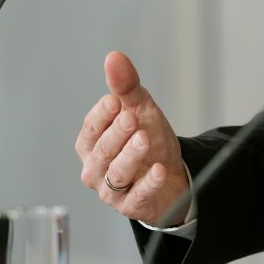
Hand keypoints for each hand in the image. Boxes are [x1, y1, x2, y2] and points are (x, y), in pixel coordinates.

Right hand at [75, 52, 191, 225]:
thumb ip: (126, 87)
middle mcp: (96, 168)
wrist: (172, 176)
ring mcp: (111, 189)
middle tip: (131, 118)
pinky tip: (159, 169)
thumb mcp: (140, 110)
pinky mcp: (131, 206)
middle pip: (103, 150)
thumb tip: (114, 57)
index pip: (91, 129)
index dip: (101, 116)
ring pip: (116, 173)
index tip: (114, 101)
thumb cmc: (148, 142)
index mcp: (92, 144)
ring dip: (130, 155)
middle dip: (117, 133)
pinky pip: (138, 195)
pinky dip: (148, 182)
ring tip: (145, 138)